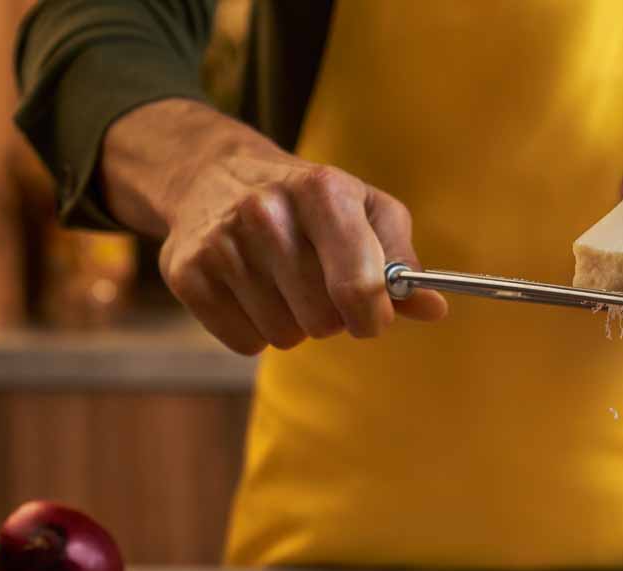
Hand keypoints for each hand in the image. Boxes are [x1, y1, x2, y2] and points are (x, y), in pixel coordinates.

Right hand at [101, 100, 445, 354]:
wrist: (212, 175)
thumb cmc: (308, 203)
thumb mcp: (365, 211)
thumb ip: (402, 262)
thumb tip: (434, 308)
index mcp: (323, 192)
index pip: (360, 287)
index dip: (373, 316)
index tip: (371, 317)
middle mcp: (266, 212)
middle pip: (324, 321)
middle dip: (331, 317)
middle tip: (317, 287)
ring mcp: (222, 243)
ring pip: (285, 336)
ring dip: (292, 324)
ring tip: (280, 284)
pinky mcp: (187, 274)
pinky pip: (246, 343)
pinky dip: (255, 331)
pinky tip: (249, 292)